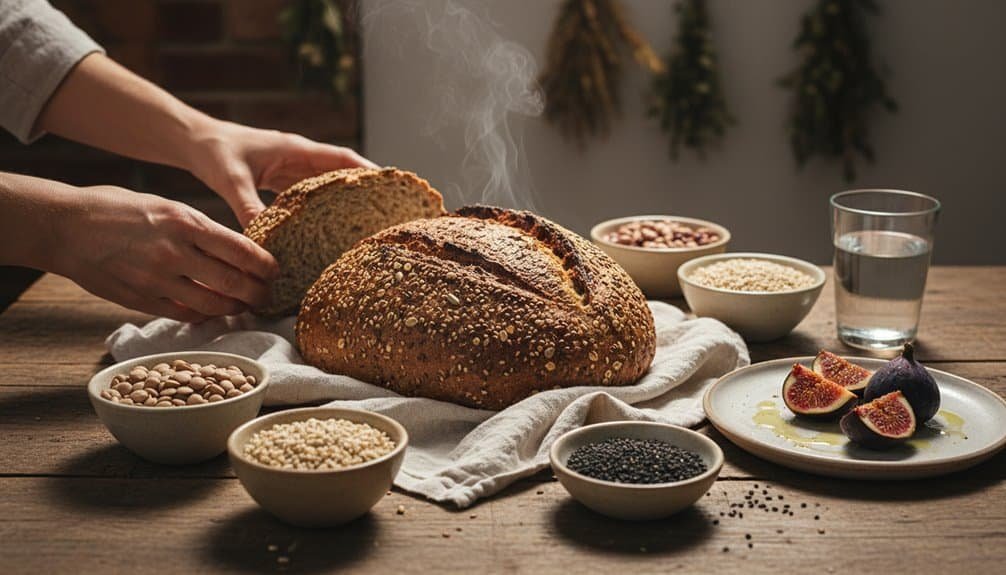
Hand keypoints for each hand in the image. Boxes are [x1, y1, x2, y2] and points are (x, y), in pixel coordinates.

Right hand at [50, 185, 279, 321]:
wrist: (66, 226)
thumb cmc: (118, 209)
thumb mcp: (167, 206)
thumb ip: (200, 229)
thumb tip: (235, 250)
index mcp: (186, 222)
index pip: (241, 250)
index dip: (265, 265)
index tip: (276, 271)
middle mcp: (175, 253)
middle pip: (233, 282)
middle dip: (258, 293)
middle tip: (267, 296)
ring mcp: (157, 280)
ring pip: (212, 305)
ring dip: (234, 309)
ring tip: (244, 306)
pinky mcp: (140, 300)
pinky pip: (184, 315)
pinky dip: (203, 317)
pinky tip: (213, 313)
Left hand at [187, 120, 377, 226]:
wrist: (193, 141)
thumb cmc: (213, 152)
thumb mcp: (231, 180)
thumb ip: (248, 208)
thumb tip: (262, 242)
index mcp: (296, 149)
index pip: (341, 158)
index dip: (367, 172)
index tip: (390, 186)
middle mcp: (299, 156)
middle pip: (341, 171)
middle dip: (365, 188)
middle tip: (388, 210)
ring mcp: (291, 167)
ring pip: (328, 182)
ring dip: (346, 197)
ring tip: (367, 221)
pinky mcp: (281, 178)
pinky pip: (310, 192)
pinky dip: (323, 206)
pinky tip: (330, 226)